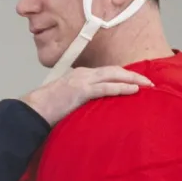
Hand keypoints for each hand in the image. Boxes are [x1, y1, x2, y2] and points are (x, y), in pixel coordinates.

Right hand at [21, 66, 152, 125]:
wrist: (33, 110)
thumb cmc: (46, 109)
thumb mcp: (66, 100)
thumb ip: (81, 99)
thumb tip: (92, 108)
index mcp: (78, 75)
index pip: (105, 72)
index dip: (122, 75)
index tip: (135, 80)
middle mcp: (82, 74)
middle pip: (113, 70)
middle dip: (133, 74)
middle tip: (149, 81)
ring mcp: (81, 80)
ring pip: (113, 75)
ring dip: (132, 79)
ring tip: (147, 84)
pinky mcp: (81, 91)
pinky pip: (106, 87)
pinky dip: (122, 87)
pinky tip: (134, 90)